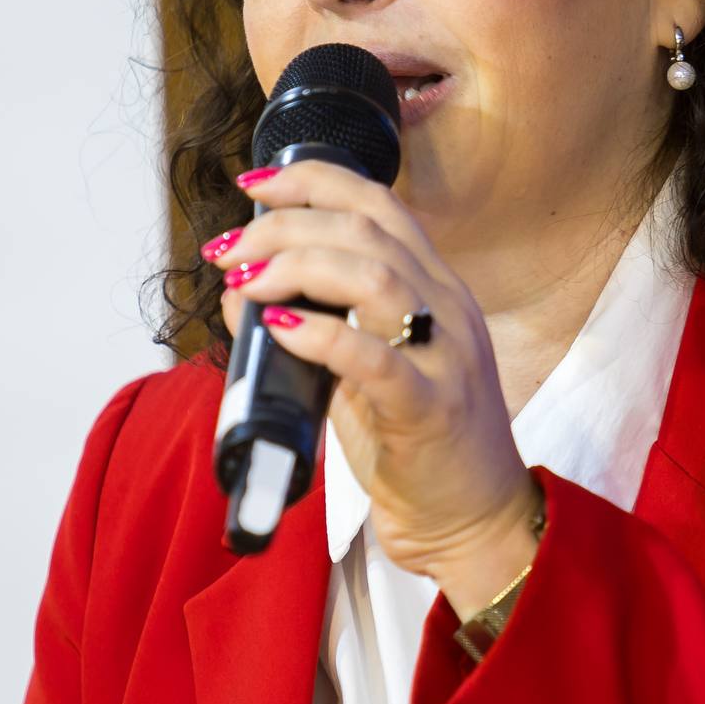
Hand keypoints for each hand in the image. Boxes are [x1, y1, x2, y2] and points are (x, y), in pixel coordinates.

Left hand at [206, 161, 540, 604]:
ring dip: (295, 266)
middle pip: (365, 230)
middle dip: (284, 226)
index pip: (378, 204)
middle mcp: (449, 308)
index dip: (312, 181)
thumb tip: (239, 292)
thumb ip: (317, 326)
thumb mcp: (368, 370)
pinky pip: (376, 359)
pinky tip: (278, 329)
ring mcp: (447, 358)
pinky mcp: (433, 411)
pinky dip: (321, 336)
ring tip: (245, 282)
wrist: (476, 523)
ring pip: (374, 276)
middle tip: (228, 252)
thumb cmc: (417, 446)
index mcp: (436, 288)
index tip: (252, 185)